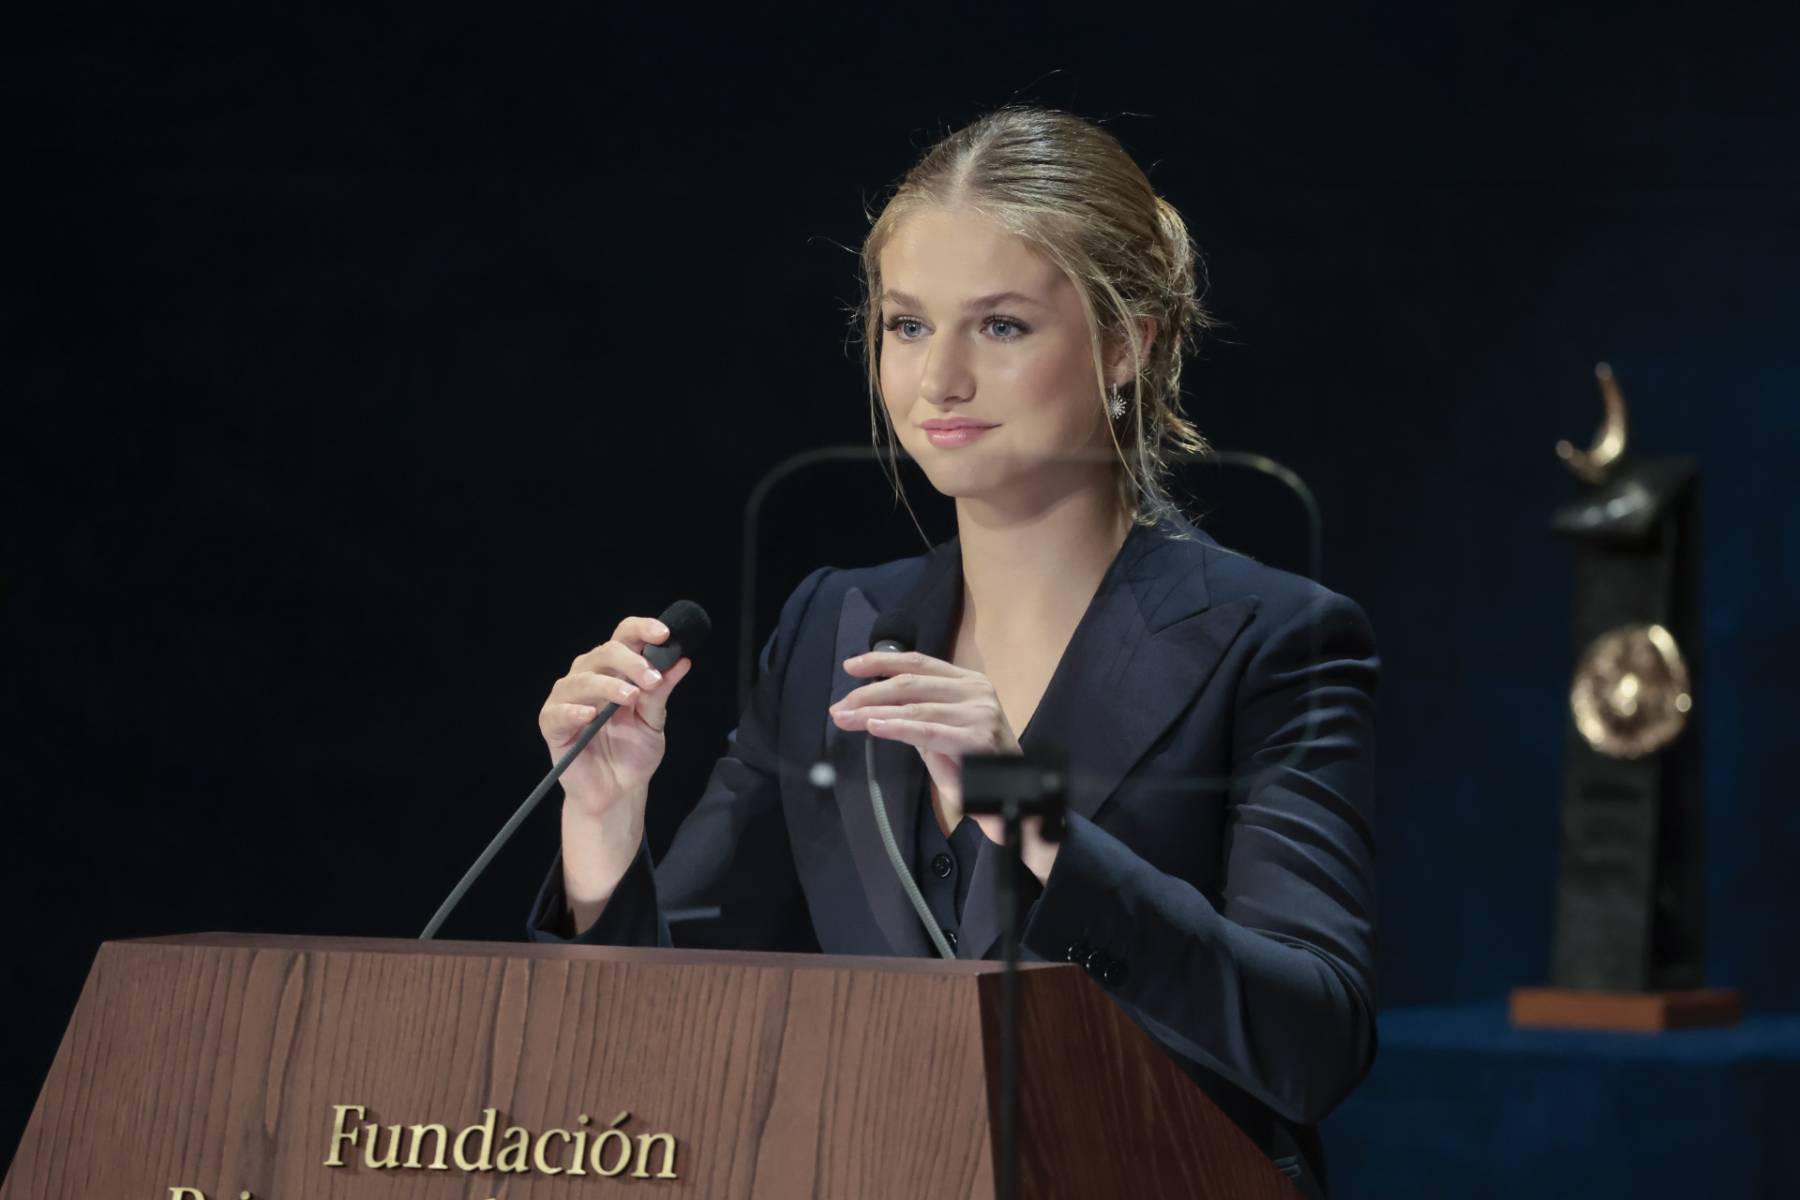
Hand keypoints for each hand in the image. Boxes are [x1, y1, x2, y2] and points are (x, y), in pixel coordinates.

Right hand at [539, 615, 693, 822]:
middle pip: (605, 652)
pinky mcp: (552, 724)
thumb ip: (661, 691)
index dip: (642, 629)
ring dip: (609, 686)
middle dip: (631, 662)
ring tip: (631, 698)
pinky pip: (558, 713)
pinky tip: (591, 715)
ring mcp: (567, 698)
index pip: (624, 637)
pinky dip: (574, 711)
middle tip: (652, 680)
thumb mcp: (653, 721)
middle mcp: (589, 676)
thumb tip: (682, 661)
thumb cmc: (633, 752)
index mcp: (615, 670)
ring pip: (582, 680)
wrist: (618, 791)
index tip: (664, 634)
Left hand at [829, 650, 1059, 882]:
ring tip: (846, 719)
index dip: (881, 661)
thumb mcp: (941, 728)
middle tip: (839, 706)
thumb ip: (915, 711)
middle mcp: (976, 690)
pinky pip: (927, 730)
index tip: (850, 667)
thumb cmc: (973, 762)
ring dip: (874, 712)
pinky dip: (897, 727)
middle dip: (869, 693)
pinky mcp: (977, 737)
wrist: (1010, 793)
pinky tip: (874, 727)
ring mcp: (979, 712)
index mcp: (967, 680)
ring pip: (914, 705)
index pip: (918, 662)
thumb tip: (868, 702)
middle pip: (910, 683)